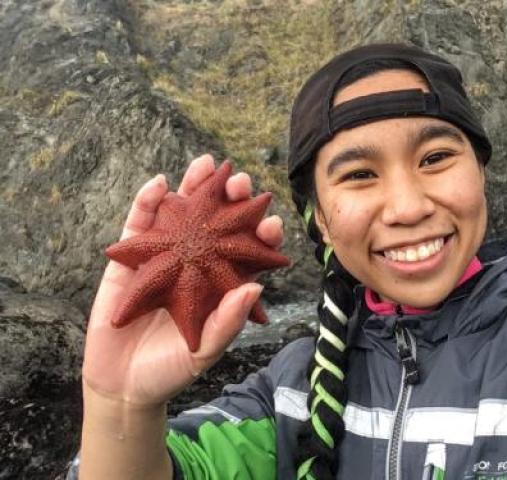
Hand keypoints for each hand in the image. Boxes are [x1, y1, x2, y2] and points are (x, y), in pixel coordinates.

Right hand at [81, 154, 283, 406]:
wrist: (123, 382)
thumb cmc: (171, 369)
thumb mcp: (206, 351)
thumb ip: (228, 322)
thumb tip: (257, 287)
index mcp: (220, 282)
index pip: (246, 252)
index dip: (261, 235)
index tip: (272, 223)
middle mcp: (196, 263)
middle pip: (217, 223)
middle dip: (231, 200)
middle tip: (241, 181)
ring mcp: (164, 256)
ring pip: (181, 214)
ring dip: (193, 187)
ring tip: (206, 164)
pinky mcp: (131, 258)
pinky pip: (139, 224)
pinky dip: (147, 202)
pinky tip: (159, 183)